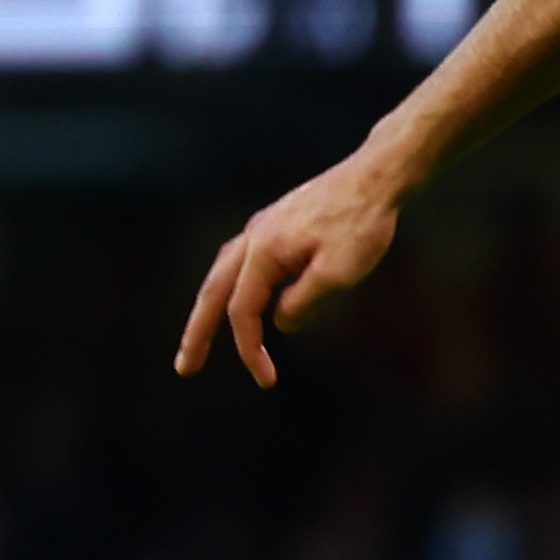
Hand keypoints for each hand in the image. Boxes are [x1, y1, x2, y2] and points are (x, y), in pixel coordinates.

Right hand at [174, 146, 411, 387]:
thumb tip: (280, 325)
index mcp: (263, 252)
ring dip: (208, 309)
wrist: (374, 178)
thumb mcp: (338, 273)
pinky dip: (231, 287)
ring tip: (200, 338)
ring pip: (222, 274)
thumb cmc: (362, 225)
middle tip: (185, 368)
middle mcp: (252, 238)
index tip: (266, 380)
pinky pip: (241, 262)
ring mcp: (261, 229)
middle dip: (197, 333)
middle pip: (212, 292)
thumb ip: (303, 302)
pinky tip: (241, 298)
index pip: (242, 312)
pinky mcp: (275, 225)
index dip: (249, 349)